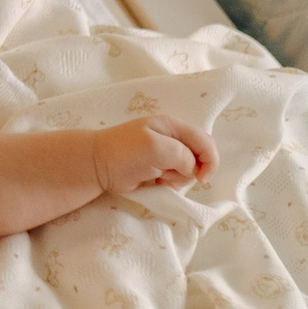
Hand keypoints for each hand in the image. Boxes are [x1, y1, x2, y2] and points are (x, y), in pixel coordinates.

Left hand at [92, 114, 215, 193]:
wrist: (98, 166)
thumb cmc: (125, 152)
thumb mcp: (156, 147)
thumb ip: (182, 155)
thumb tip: (192, 169)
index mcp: (173, 126)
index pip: (205, 141)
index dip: (210, 160)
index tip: (202, 178)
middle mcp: (172, 139)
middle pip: (200, 157)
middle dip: (191, 170)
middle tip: (170, 175)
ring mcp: (166, 154)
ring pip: (189, 171)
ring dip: (177, 178)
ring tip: (157, 176)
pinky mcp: (160, 169)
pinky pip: (177, 178)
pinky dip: (169, 183)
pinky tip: (154, 181)